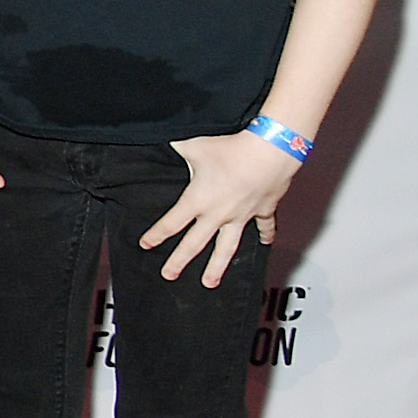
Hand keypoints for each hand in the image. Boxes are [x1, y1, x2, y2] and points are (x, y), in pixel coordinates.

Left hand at [147, 130, 295, 287]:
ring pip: (227, 248)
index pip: (171, 223)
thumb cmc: (232, 148)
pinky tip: (264, 244)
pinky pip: (264, 226)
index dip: (156, 235)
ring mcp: (242, 215)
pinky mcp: (264, 209)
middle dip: (179, 261)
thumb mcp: (194, 145)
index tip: (146, 245)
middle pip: (194, 244)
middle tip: (168, 275)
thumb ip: (176, 146)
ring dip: (217, 266)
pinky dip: (265, 235)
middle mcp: (219, 213)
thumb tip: (161, 135)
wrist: (271, 151)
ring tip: (210, 283)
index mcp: (198, 200)